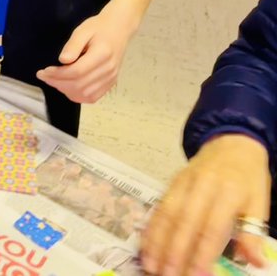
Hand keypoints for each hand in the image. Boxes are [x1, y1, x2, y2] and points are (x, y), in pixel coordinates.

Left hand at [36, 1, 139, 102]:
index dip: (58, 74)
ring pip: (86, 94)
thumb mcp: (82, 30)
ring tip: (53, 81)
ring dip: (66, 91)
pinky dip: (77, 96)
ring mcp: (111, 79)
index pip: (77, 71)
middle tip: (44, 77)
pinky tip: (67, 87)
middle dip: (58, 83)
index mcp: (102, 54)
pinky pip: (93, 97)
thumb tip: (62, 60)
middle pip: (80, 85)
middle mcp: (108, 70)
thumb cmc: (98, 28)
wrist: (118, 30)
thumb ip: (73, 45)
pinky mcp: (111, 83)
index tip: (44, 71)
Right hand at [141, 134, 270, 275]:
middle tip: (167, 275)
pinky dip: (151, 228)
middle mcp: (201, 186)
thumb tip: (254, 263)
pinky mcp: (171, 183)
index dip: (203, 253)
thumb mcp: (260, 202)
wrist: (231, 143)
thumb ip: (253, 232)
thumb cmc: (248, 178)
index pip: (212, 227)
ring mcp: (183, 183)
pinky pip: (159, 207)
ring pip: (166, 214)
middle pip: (184, 222)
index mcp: (228, 191)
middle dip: (174, 251)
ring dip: (157, 241)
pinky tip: (145, 245)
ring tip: (151, 265)